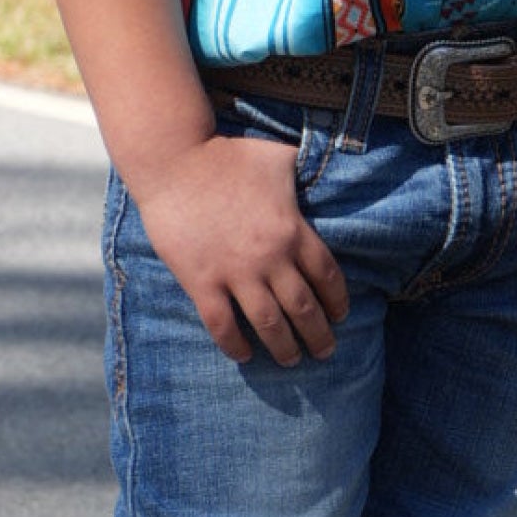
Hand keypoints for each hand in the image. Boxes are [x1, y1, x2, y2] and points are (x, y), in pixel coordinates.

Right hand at [132, 130, 347, 367]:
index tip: (340, 317)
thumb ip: (303, 174)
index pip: (327, 277)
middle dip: (319, 336)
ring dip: (284, 348)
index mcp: (293, 230)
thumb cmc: (229, 155)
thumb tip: (324, 172)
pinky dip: (236, 345)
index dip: (337, 302)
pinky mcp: (202, 282)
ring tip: (292, 361)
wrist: (175, 161)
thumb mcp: (279, 158)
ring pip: (269, 324)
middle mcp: (270, 257)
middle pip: (304, 308)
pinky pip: (223, 325)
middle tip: (325, 352)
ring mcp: (235, 273)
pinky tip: (244, 355)